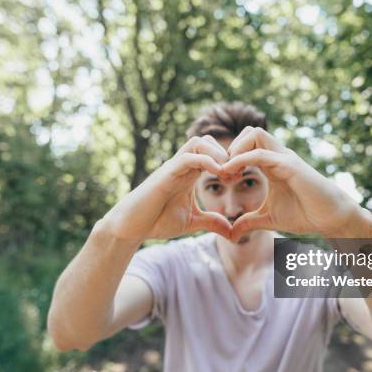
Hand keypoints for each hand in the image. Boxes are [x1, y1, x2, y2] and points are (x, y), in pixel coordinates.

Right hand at [106, 136, 234, 240]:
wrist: (132, 226)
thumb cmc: (156, 221)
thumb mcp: (191, 222)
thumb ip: (211, 222)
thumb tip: (231, 230)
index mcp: (190, 174)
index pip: (213, 153)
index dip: (230, 161)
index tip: (240, 177)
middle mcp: (183, 166)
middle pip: (207, 141)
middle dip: (226, 153)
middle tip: (236, 173)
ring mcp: (174, 167)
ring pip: (199, 142)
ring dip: (218, 153)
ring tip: (228, 172)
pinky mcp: (167, 173)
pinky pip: (189, 156)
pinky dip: (206, 161)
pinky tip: (218, 174)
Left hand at [221, 127, 371, 240]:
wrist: (331, 219)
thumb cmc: (305, 215)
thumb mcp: (269, 219)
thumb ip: (249, 222)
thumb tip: (230, 233)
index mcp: (272, 164)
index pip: (247, 145)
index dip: (230, 157)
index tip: (222, 178)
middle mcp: (278, 156)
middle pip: (249, 132)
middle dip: (231, 148)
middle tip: (223, 172)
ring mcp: (285, 158)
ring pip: (255, 133)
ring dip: (235, 149)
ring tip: (228, 172)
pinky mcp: (290, 165)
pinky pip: (261, 153)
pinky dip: (242, 160)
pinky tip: (232, 174)